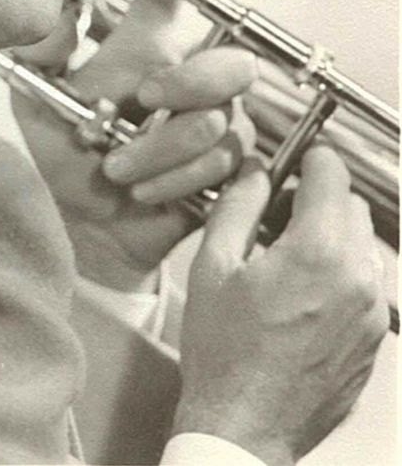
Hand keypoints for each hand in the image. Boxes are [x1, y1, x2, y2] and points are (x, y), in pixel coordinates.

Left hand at [12, 0, 256, 289]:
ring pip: (219, 120)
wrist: (80, 225)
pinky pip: (222, 164)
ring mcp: (216, 121)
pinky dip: (172, 180)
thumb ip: (44, 50)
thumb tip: (63, 9)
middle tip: (144, 99)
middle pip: (230, 59)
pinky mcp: (227, 168)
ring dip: (159, 150)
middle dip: (191, 81)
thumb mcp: (36, 96)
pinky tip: (140, 191)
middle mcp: (188, 76)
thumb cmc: (63, 152)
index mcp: (144, 44)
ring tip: (115, 169)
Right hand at [173, 146, 388, 465]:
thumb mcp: (212, 265)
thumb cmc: (223, 356)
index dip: (309, 159)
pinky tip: (300, 296)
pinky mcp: (375, 340)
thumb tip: (255, 170)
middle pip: (352, 207)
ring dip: (331, 237)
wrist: (244, 428)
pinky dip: (340, 275)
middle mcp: (356, 280)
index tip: (296, 160)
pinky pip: (365, 284)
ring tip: (286, 262)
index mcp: (316, 254)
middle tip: (278, 216)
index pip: (332, 175)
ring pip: (362, 246)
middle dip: (318, 200)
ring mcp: (372, 314)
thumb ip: (238, 204)